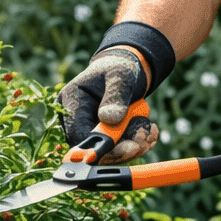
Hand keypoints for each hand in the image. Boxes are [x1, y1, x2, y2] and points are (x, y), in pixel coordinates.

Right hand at [59, 47, 158, 163]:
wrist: (123, 71)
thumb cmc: (119, 68)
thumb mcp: (120, 76)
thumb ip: (115, 96)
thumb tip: (109, 119)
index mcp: (70, 100)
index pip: (77, 133)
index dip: (100, 145)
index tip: (129, 148)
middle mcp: (71, 118)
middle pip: (89, 147)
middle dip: (120, 150)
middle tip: (145, 143)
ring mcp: (84, 129)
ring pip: (103, 152)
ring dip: (130, 148)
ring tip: (150, 132)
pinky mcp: (97, 136)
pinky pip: (113, 150)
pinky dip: (132, 145)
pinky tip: (148, 134)